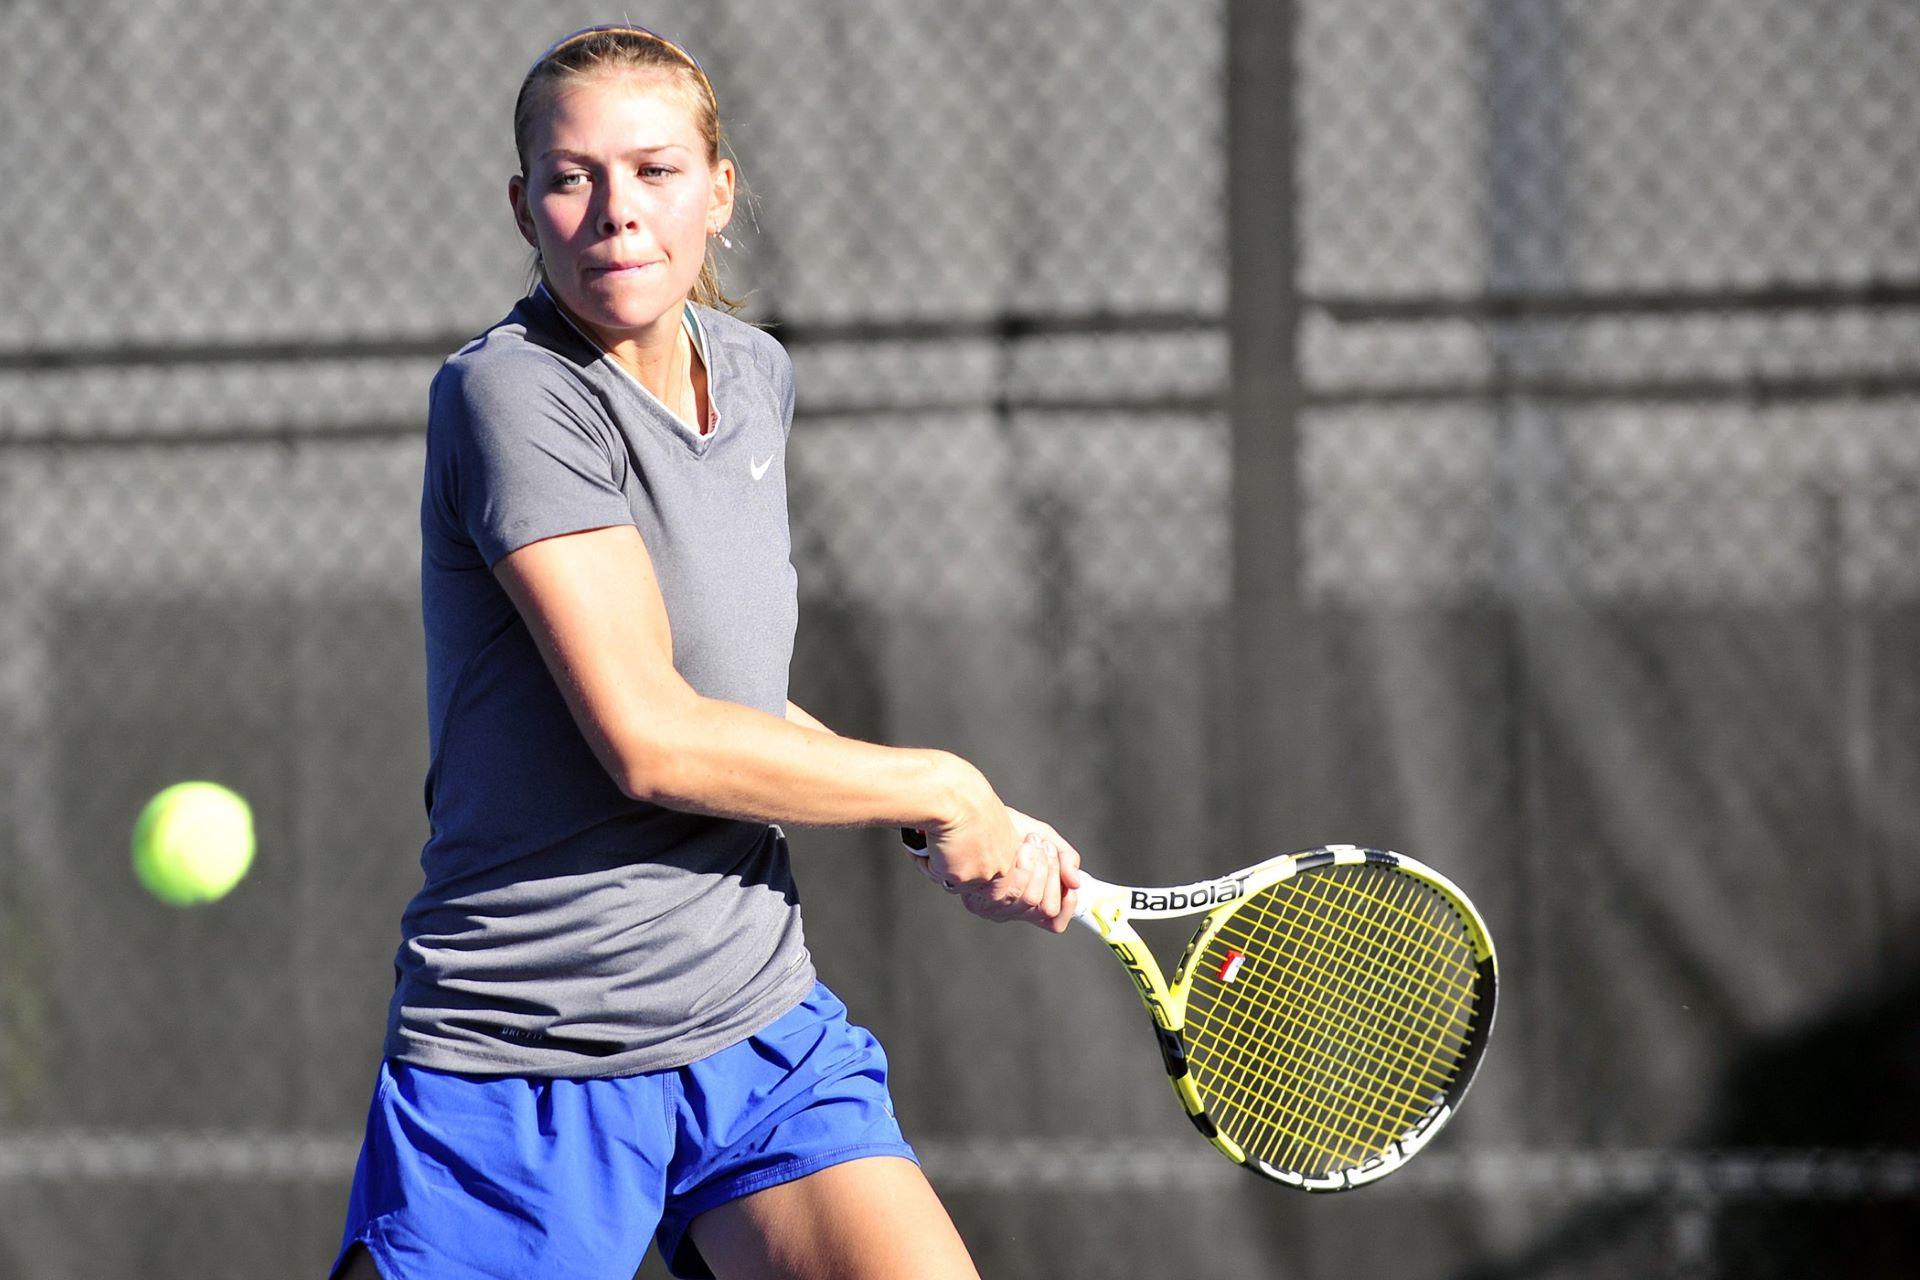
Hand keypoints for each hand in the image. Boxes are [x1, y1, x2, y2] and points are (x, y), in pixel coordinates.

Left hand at [914, 805, 1082, 932]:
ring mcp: (996, 910)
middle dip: (1052, 874)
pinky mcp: (981, 902)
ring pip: (1035, 901)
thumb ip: (1065, 859)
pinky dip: (1028, 868)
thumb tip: (1077, 882)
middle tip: (1044, 847)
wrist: (975, 816)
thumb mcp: (1045, 839)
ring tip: (1032, 842)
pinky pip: (1018, 895)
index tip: (1072, 882)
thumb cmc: (1007, 828)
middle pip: (1047, 909)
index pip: (1055, 923)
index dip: (1068, 905)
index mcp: (1028, 901)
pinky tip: (1022, 848)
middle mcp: (1012, 911)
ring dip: (1041, 867)